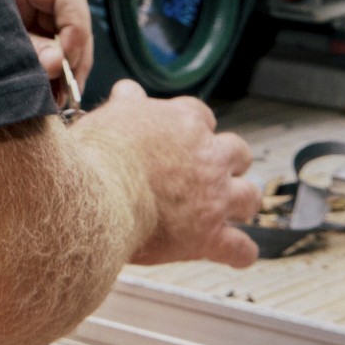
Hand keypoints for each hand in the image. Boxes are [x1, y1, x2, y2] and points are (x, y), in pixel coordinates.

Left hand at [0, 0, 91, 107]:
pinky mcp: (31, 34)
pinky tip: (51, 98)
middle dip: (74, 59)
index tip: (64, 60)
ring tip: (58, 100)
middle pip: (74, 22)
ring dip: (66, 72)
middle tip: (67, 91)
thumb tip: (56, 64)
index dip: (74, 29)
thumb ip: (20, 45)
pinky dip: (54, 77)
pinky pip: (53, 54)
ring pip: (67, 42)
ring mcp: (36, 13)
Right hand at [77, 80, 260, 267]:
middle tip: (211, 172)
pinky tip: (239, 254)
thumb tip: (128, 91)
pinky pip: (239, 247)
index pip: (200, 116)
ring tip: (233, 208)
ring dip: (242, 201)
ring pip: (249, 196)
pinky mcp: (208, 235)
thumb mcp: (109, 116)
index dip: (194, 127)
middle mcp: (207, 157)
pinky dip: (241, 252)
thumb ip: (125, 104)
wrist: (96, 196)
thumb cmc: (96, 154)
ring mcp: (213, 197)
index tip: (182, 136)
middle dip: (229, 161)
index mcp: (183, 123)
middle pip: (238, 152)